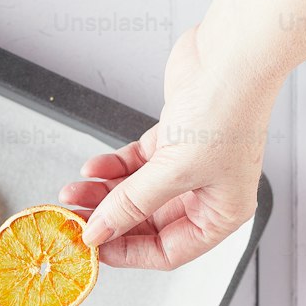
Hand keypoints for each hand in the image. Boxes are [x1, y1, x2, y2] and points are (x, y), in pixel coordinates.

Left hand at [58, 24, 277, 269]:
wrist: (232, 53)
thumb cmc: (227, 109)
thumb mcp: (175, 169)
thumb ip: (132, 204)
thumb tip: (99, 232)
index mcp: (222, 213)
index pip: (168, 252)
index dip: (128, 252)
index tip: (94, 247)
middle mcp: (207, 193)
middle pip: (147, 223)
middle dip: (109, 220)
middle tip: (76, 220)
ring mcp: (188, 165)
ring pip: (136, 192)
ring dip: (103, 193)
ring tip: (73, 192)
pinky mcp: (172, 139)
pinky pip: (134, 164)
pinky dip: (112, 167)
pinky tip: (91, 168)